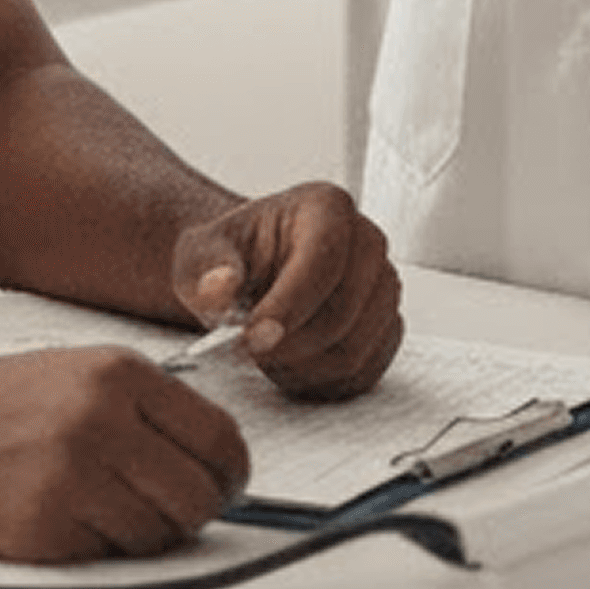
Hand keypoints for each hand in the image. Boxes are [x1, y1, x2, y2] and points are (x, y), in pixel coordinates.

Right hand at [0, 343, 249, 561]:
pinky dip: (96, 548)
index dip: (230, 475)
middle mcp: (104, 416)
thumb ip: (149, 409)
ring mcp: (74, 470)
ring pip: (158, 535)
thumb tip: (216, 462)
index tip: (222, 487)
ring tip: (97, 507)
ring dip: (139, 535)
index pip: (219, 438)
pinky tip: (63, 517)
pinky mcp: (46, 522)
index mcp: (121, 374)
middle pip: (199, 496)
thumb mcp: (83, 373)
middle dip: (191, 515)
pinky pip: (108, 557)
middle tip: (164, 510)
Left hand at [171, 180, 402, 399]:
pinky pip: (362, 373)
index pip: (324, 259)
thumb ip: (206, 267)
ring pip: (353, 350)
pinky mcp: (387, 329)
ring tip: (266, 356)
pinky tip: (289, 365)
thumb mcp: (202, 253)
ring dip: (302, 367)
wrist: (253, 273)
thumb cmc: (233, 257)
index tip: (252, 337)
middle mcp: (367, 242)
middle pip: (343, 312)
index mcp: (327, 206)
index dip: (288, 306)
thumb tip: (219, 287)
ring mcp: (384, 288)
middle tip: (251, 352)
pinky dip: (321, 382)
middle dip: (291, 344)